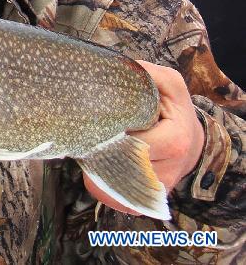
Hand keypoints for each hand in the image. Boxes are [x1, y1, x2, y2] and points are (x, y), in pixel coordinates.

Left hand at [84, 61, 204, 214]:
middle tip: (80, 137)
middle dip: (98, 152)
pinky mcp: (149, 199)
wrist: (192, 139)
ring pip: (118, 189)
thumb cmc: (174, 108)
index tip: (90, 122)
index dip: (108, 133)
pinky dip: (104, 189)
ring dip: (97, 173)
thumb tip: (115, 69)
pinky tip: (94, 171)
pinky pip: (122, 201)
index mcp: (175, 140)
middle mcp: (169, 169)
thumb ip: (145, 74)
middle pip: (121, 167)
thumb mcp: (168, 83)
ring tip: (85, 152)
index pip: (132, 143)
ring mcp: (159, 188)